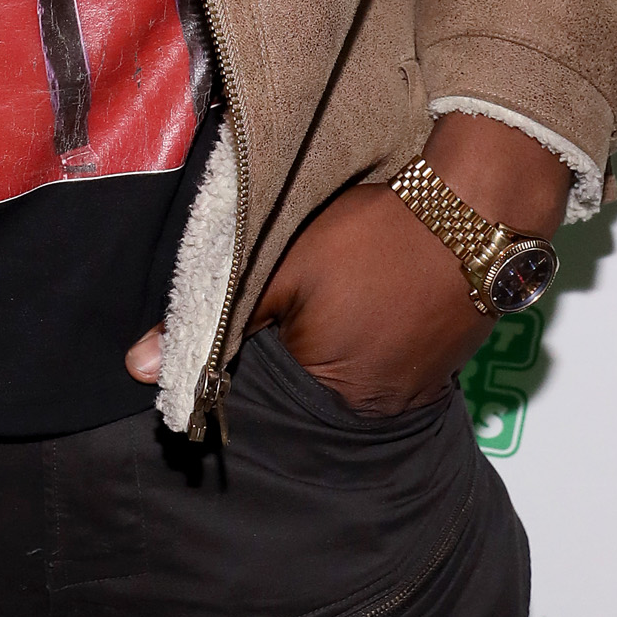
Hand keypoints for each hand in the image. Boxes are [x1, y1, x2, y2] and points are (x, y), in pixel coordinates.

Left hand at [123, 112, 568, 410]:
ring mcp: (417, 392)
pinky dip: (370, 345)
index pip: (263, 400)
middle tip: (284, 313)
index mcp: (330, 394)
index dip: (245, 366)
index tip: (239, 333)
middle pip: (309, 396)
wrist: (477, 207)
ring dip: (330, 353)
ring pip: (349, 383)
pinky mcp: (444, 367)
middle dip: (287, 363)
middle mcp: (376, 410)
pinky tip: (365, 308)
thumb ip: (213, 321)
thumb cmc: (373, 235)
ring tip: (328, 307)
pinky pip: (389, 368)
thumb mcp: (280, 266)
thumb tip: (139, 369)